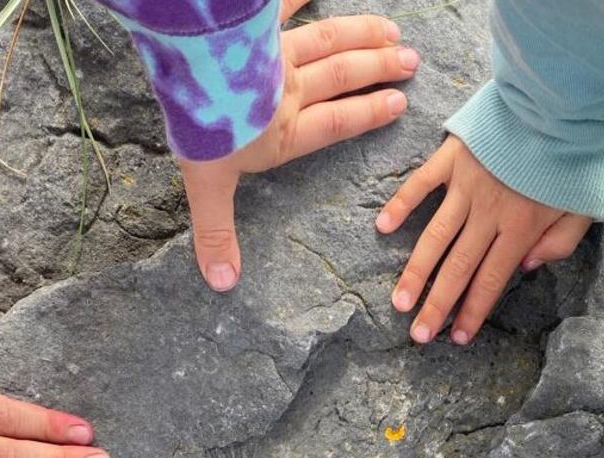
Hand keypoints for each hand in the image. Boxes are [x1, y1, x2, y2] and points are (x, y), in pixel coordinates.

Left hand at [182, 0, 417, 291]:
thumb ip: (217, 234)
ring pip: (328, 42)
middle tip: (411, 62)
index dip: (368, 114)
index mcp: (284, 131)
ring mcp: (275, 54)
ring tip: (392, 32)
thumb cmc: (203, 130)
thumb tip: (224, 285)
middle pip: (341, 78)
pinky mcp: (256, 26)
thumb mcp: (207, 189)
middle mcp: (288, 90)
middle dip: (377, 70)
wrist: (192, 73)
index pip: (335, 123)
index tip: (399, 103)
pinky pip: (282, 6)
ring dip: (361, 36)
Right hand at [377, 135, 592, 344]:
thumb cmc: (577, 154)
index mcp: (521, 227)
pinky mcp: (453, 158)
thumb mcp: (586, 206)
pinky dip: (401, 205)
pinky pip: (421, 185)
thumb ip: (559, 243)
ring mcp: (466, 186)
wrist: (564, 98)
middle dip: (437, 306)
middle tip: (418, 335)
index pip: (491, 280)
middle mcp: (489, 214)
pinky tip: (382, 228)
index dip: (473, 311)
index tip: (457, 338)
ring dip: (415, 273)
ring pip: (435, 238)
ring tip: (398, 302)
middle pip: (458, 269)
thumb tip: (525, 267)